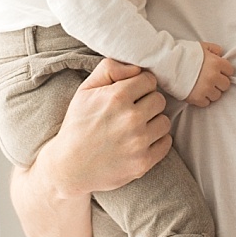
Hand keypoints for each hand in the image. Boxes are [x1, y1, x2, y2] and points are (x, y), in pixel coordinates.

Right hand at [46, 57, 172, 195]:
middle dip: (148, 103)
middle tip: (133, 111)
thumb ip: (109, 69)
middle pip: (159, 100)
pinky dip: (157, 141)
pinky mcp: (143, 162)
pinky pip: (166, 142)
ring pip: (165, 121)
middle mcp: (131, 119)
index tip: (132, 94)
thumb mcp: (85, 90)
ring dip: (153, 122)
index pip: (149, 80)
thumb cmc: (77, 125)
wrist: (69, 168)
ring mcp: (138, 142)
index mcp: (117, 97)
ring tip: (136, 127)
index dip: (140, 85)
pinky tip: (141, 141)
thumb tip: (136, 68)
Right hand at [186, 42, 233, 106]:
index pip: (230, 71)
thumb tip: (221, 54)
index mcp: (216, 63)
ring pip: (217, 96)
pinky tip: (196, 92)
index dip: (223, 71)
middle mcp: (213, 76)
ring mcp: (206, 88)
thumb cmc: (183, 52)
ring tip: (202, 87)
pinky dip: (202, 99)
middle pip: (226, 85)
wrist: (167, 62)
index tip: (216, 71)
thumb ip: (214, 49)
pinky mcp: (197, 98)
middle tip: (209, 80)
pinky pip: (206, 103)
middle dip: (219, 83)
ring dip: (211, 92)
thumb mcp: (201, 46)